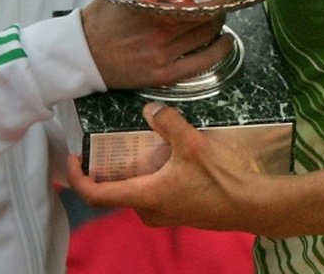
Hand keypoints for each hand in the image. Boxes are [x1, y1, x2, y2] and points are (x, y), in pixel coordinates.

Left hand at [67, 101, 266, 231]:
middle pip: (115, 191)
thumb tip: (150, 109)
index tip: (72, 157)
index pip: (96, 195)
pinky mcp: (178, 211)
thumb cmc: (220, 180)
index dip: (77, 177)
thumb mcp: (193, 144)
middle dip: (109, 167)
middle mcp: (149, 211)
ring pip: (135, 191)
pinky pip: (152, 193)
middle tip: (110, 140)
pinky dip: (149, 174)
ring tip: (141, 141)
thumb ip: (168, 122)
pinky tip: (166, 154)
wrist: (252, 206)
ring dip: (132, 169)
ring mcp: (164, 214)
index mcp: (145, 197)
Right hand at [81, 0, 231, 90]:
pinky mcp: (162, 75)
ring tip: (221, 16)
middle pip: (202, 15)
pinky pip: (200, 65)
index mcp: (148, 8)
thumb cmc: (97, 23)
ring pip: (204, 37)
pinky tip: (226, 42)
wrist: (80, 55)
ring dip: (218, 25)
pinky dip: (218, 52)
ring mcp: (162, 55)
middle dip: (215, 6)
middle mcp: (158, 31)